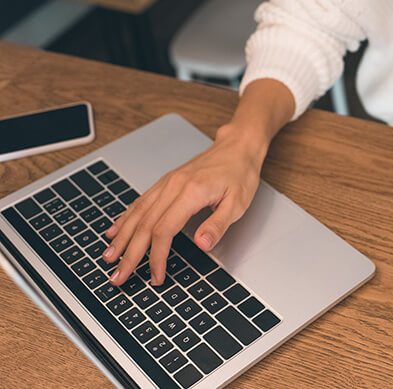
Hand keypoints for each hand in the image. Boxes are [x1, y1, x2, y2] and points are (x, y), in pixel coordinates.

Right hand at [102, 124, 267, 285]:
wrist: (237, 147)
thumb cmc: (239, 174)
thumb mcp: (238, 203)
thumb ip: (218, 225)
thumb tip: (202, 244)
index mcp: (191, 192)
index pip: (164, 231)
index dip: (156, 256)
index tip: (156, 276)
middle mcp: (173, 186)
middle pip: (144, 225)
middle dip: (129, 254)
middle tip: (118, 276)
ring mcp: (166, 183)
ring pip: (137, 214)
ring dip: (122, 238)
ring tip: (108, 257)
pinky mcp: (165, 182)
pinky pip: (140, 202)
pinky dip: (126, 218)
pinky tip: (115, 230)